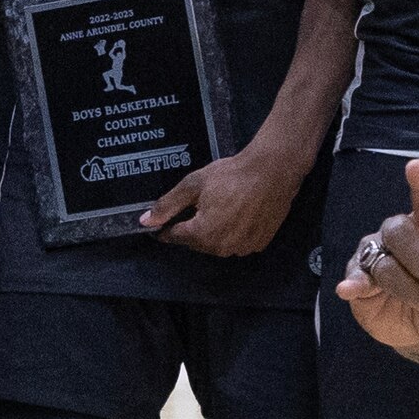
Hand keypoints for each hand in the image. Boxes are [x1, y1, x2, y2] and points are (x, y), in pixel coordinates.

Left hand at [144, 131, 309, 258]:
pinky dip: (233, 232)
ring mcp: (242, 247)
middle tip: (197, 207)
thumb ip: (167, 205)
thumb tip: (146, 222)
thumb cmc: (232, 175)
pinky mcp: (259, 243)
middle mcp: (222, 247)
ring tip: (219, 208)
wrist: (273, 171)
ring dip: (213, 231)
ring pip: (217, 244)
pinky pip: (237, 242)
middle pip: (196, 242)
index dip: (166, 229)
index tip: (161, 225)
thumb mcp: (193, 185)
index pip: (175, 237)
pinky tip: (236, 213)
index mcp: (202, 234)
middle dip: (192, 227)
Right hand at [333, 157, 418, 359]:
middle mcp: (400, 235)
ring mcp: (376, 254)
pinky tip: (351, 290)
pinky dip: (355, 284)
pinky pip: (354, 276)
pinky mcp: (357, 277)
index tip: (416, 166)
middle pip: (397, 229)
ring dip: (405, 289)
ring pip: (382, 261)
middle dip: (417, 263)